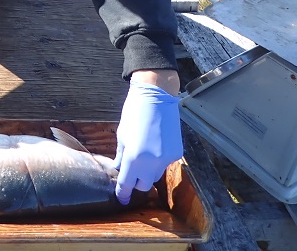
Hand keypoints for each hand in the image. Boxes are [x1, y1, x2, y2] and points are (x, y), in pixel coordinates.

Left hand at [113, 79, 182, 204]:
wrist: (156, 97)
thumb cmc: (134, 114)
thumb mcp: (122, 135)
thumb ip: (121, 156)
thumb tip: (119, 169)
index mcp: (134, 159)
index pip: (127, 184)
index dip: (123, 193)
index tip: (121, 199)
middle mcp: (151, 163)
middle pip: (143, 185)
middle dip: (136, 181)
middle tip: (131, 171)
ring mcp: (166, 159)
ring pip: (155, 175)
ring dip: (148, 171)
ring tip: (144, 154)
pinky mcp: (176, 153)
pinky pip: (165, 164)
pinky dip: (159, 159)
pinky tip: (156, 144)